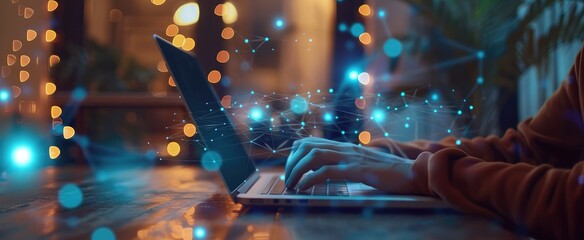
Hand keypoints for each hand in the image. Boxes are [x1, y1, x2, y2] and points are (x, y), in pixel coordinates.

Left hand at [285, 137, 419, 194]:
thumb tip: (329, 170)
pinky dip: (310, 180)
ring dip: (297, 170)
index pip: (311, 142)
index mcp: (345, 147)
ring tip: (291, 185)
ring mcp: (350, 157)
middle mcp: (345, 148)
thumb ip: (347, 163)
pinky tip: (304, 188)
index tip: (289, 168)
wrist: (411, 173)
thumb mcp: (363, 164)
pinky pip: (326, 172)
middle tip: (287, 179)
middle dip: (291, 163)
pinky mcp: (357, 170)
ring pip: (313, 156)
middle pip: (307, 147)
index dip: (295, 153)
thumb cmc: (388, 172)